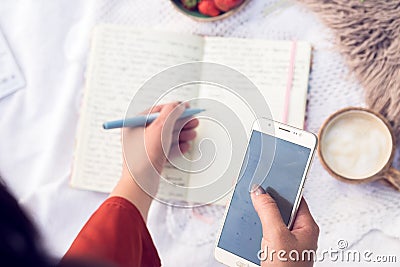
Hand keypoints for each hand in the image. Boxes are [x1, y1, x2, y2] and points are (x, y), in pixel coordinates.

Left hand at [111, 102, 198, 219]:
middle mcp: (138, 134)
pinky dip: (176, 147)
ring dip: (181, 134)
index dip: (174, 108)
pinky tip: (185, 147)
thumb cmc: (145, 157)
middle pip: (164, 124)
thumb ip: (172, 112)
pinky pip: (165, 149)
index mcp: (135, 124)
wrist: (140, 184)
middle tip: (194, 122)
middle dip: (181, 123)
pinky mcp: (150, 159)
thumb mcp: (161, 128)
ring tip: (192, 134)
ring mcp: (144, 148)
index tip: (187, 108)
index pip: (157, 110)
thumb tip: (179, 105)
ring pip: (166, 137)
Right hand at [251, 186, 318, 266]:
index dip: (283, 187)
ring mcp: (288, 244)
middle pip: (281, 209)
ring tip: (249, 216)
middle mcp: (299, 234)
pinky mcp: (277, 252)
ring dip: (259, 219)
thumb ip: (268, 210)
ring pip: (272, 222)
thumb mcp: (276, 234)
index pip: (296, 197)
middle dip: (266, 204)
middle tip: (254, 197)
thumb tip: (260, 192)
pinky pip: (266, 235)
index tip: (270, 177)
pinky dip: (256, 232)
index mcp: (307, 226)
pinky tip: (249, 232)